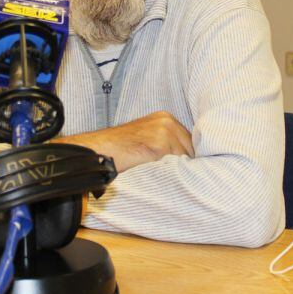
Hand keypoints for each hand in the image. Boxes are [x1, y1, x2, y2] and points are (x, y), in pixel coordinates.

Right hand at [54, 111, 192, 172]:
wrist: (101, 150)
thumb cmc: (121, 149)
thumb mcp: (147, 137)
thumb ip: (167, 142)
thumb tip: (188, 159)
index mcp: (165, 117)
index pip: (189, 140)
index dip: (188, 156)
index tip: (186, 168)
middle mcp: (167, 121)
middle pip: (191, 148)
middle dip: (187, 162)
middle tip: (178, 176)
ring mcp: (164, 131)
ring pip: (185, 157)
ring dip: (179, 169)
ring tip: (165, 176)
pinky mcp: (159, 144)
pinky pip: (175, 163)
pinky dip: (170, 172)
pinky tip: (160, 175)